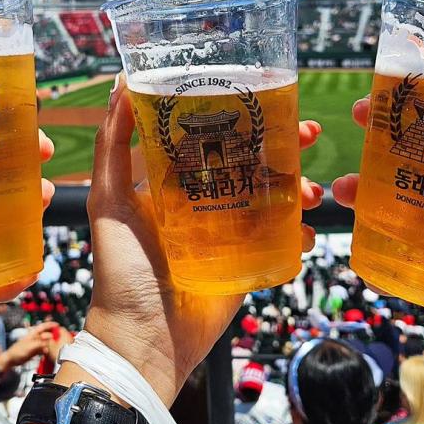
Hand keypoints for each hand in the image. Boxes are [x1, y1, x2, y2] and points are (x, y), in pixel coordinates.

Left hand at [0, 320, 59, 372]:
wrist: (11, 360)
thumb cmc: (17, 351)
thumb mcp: (30, 346)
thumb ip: (41, 342)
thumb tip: (50, 338)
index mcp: (32, 333)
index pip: (43, 326)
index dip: (50, 324)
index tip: (58, 325)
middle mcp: (35, 338)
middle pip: (46, 334)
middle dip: (52, 335)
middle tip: (59, 337)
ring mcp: (35, 344)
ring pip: (45, 342)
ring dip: (50, 343)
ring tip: (55, 345)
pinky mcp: (34, 351)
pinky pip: (43, 349)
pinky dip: (46, 350)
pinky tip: (47, 352)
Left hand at [79, 78, 323, 405]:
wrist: (144, 339)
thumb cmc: (122, 267)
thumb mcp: (110, 199)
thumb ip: (113, 145)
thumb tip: (120, 84)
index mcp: (177, 180)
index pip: (216, 136)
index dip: (244, 116)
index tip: (268, 99)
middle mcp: (207, 199)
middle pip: (255, 161)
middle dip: (286, 146)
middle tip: (308, 135)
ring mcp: (232, 231)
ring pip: (276, 197)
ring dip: (301, 188)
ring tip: (312, 192)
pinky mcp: (249, 262)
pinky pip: (283, 241)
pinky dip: (301, 233)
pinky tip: (309, 231)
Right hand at [334, 97, 423, 323]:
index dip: (422, 88)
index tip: (392, 76)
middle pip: (418, 145)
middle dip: (382, 130)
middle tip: (361, 118)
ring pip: (407, 197)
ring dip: (370, 190)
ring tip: (346, 190)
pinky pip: (421, 254)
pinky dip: (390, 251)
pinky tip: (365, 245)